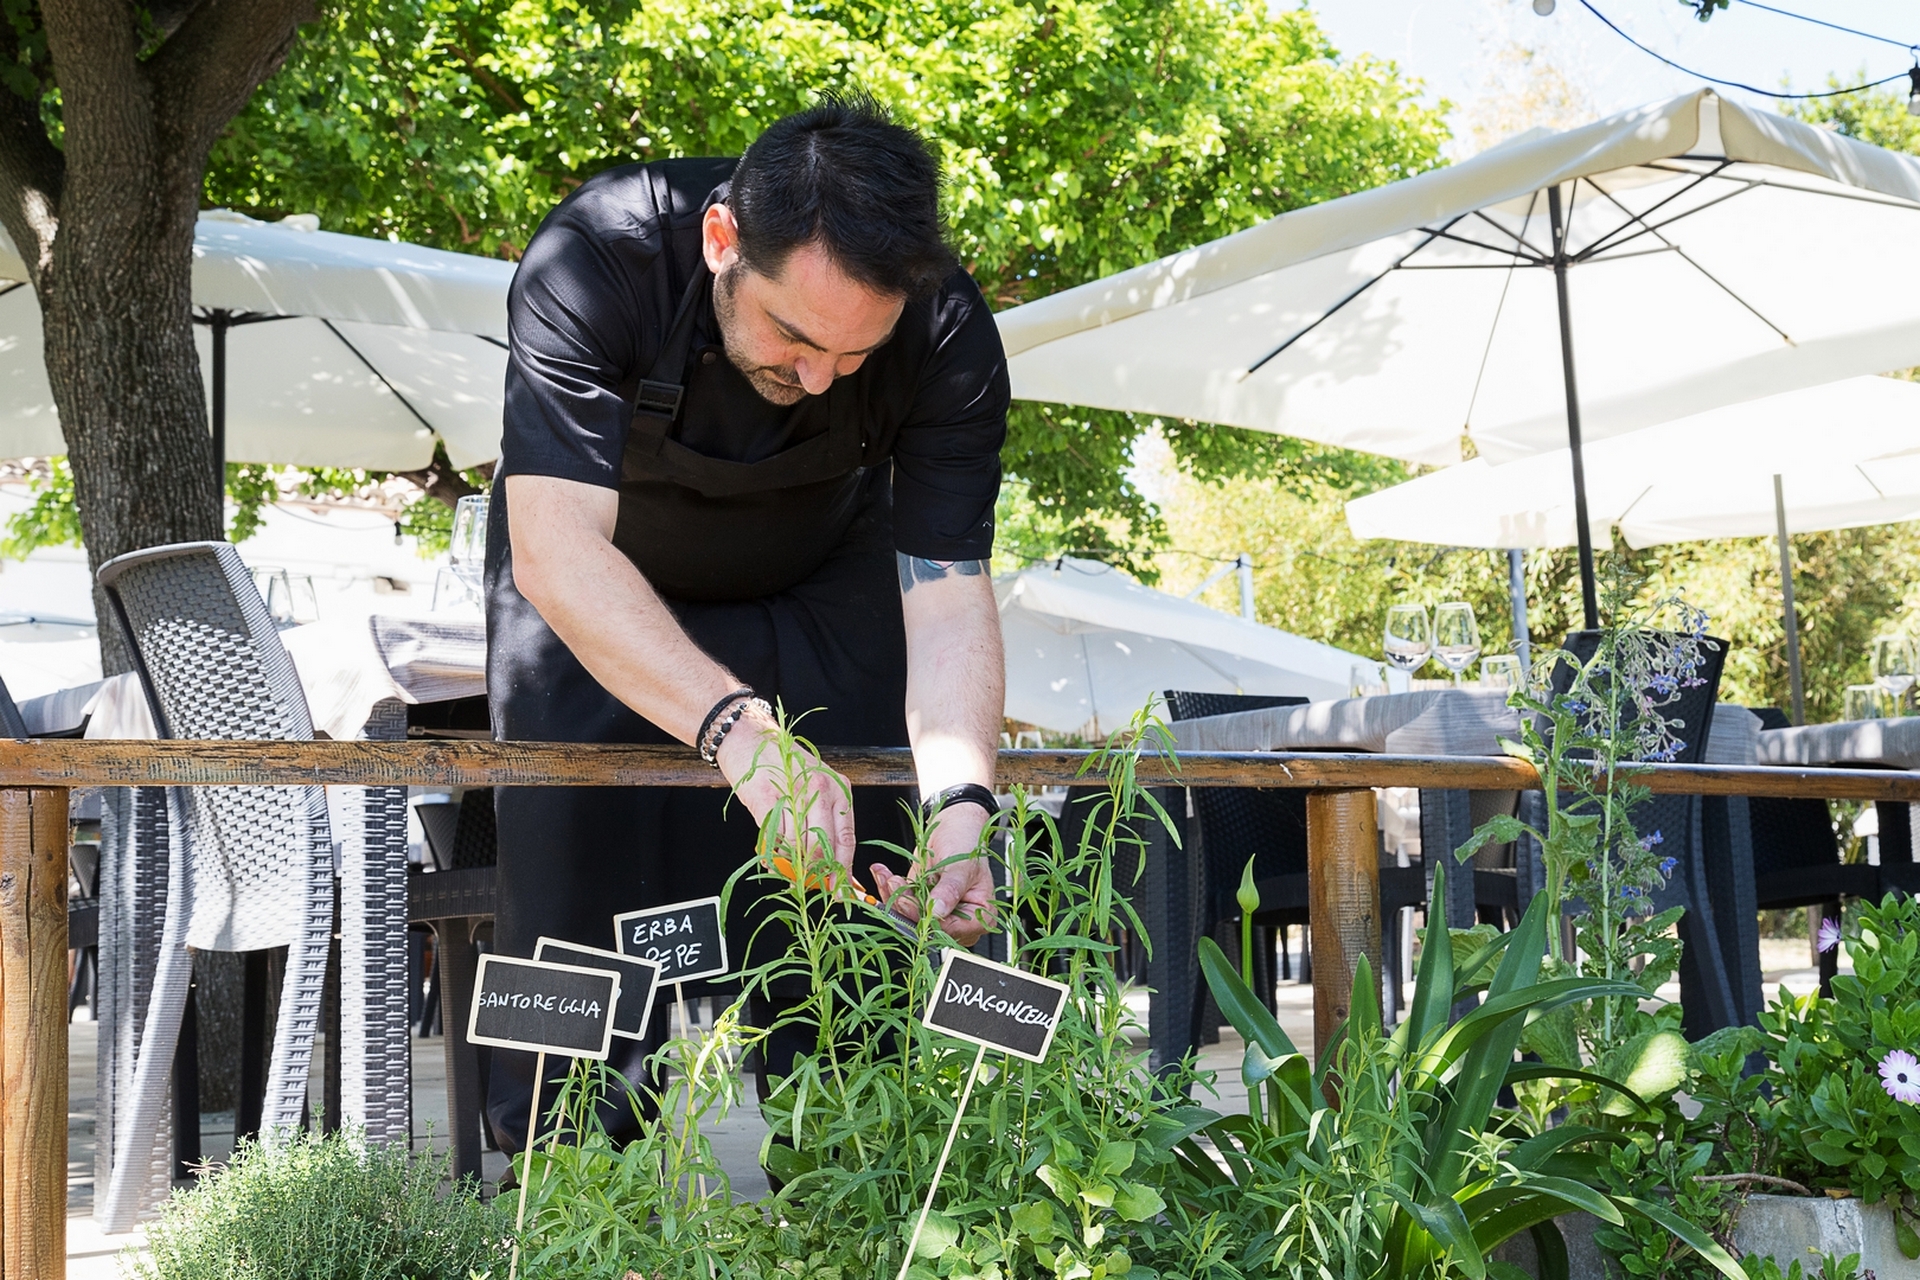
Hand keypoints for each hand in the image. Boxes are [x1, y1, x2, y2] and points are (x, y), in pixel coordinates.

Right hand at [716, 707, 856, 877]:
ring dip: (792, 866)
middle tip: (809, 887)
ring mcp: (794, 793)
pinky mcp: (767, 798)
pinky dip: (772, 855)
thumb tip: (835, 867)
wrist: (748, 738)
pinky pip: (773, 838)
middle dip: (817, 874)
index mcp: (839, 789)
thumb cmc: (784, 766)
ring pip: (798, 846)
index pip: (847, 839)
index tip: (840, 893)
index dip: (843, 871)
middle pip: (824, 847)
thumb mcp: (814, 788)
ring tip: (787, 872)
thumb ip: (825, 823)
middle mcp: (821, 790)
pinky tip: (771, 860)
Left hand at [872, 801, 997, 946]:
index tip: (908, 901)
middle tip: (893, 882)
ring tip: (885, 874)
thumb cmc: (967, 842)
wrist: (954, 826)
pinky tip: (883, 874)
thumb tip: (936, 911)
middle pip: (925, 926)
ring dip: (893, 896)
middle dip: (904, 905)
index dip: (925, 918)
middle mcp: (958, 921)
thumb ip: (950, 890)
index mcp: (978, 917)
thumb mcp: (962, 865)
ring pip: (908, 917)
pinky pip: (901, 905)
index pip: (949, 929)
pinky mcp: (920, 904)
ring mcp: (937, 913)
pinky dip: (889, 890)